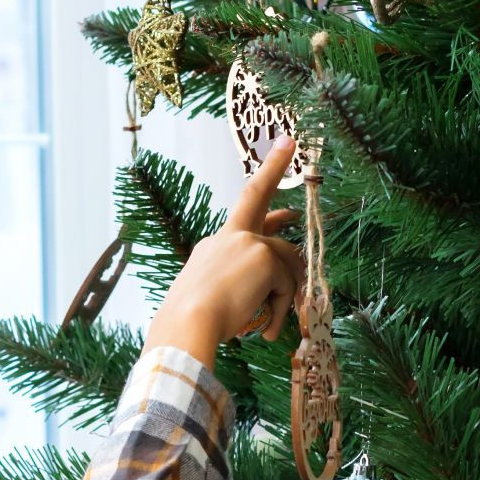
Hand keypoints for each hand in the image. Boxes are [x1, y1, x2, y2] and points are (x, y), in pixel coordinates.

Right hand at [142, 137, 305, 369]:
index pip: (243, 209)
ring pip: (287, 262)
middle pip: (264, 211)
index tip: (281, 149)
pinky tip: (269, 329)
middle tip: (293, 168)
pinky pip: (288, 284)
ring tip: (271, 326)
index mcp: (214, 246)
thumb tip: (271, 293)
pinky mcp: (264, 257)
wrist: (187, 324)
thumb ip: (241, 288)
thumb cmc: (193, 323)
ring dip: (286, 294)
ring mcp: (247, 242)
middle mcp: (229, 236)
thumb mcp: (215, 299)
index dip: (264, 177)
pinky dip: (282, 308)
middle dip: (276, 178)